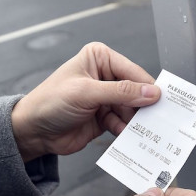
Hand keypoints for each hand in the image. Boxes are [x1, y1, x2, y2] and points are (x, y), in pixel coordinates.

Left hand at [11, 42, 160, 160]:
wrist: (33, 131)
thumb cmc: (50, 102)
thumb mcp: (86, 93)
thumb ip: (120, 92)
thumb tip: (151, 92)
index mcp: (100, 58)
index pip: (132, 71)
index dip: (147, 87)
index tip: (162, 101)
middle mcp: (106, 76)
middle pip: (136, 91)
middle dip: (143, 106)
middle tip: (158, 119)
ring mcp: (106, 97)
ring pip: (132, 109)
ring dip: (136, 121)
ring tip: (144, 131)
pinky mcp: (106, 117)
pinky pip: (124, 123)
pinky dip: (128, 131)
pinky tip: (128, 137)